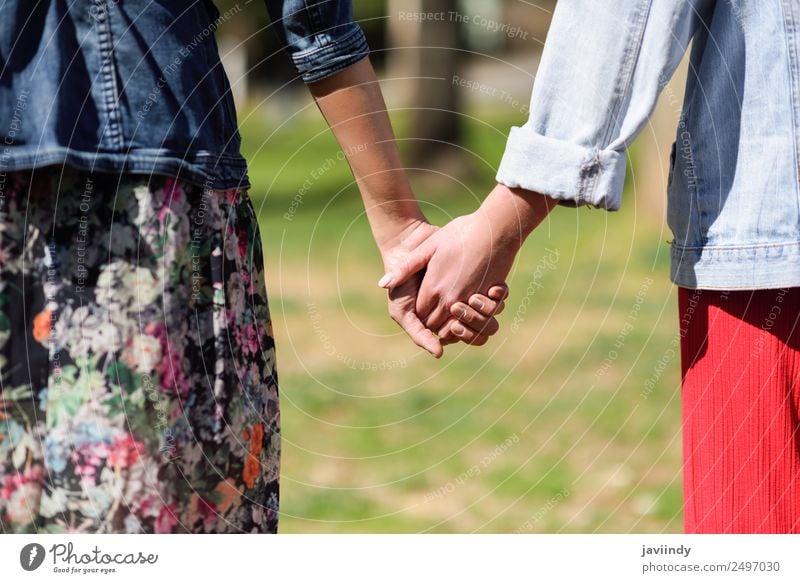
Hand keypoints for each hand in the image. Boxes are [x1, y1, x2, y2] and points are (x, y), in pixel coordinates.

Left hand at [380, 185, 557, 346]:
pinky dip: (471, 317)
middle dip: (434, 323)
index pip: (420, 315)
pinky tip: (469, 305)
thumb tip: (383, 284)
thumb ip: (405, 268)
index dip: (420, 313)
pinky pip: (475, 319)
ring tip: (451, 313)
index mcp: (433, 288)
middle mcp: (450, 299)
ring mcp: (470, 301)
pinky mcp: (488, 299)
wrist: (495, 229)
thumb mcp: (428, 247)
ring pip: (456, 326)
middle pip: (436, 324)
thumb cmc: (461, 233)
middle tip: (434, 313)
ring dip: (453, 323)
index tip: (422, 306)